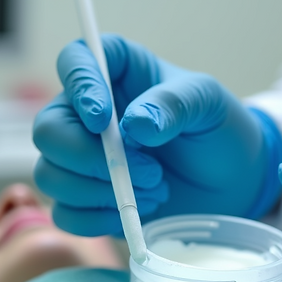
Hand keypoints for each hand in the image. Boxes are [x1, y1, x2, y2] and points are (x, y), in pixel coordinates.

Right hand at [33, 34, 281, 235]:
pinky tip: (135, 213)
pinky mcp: (86, 199)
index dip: (78, 86)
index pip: (75, 61)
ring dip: (100, 192)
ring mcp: (81, 158)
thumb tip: (135, 124)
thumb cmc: (218, 129)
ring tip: (154, 190)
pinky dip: (97, 220)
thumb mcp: (208, 103)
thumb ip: (175, 104)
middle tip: (147, 171)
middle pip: (48, 130)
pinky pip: (65, 214)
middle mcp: (86, 113)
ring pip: (50, 176)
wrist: (234, 181)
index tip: (102, 118)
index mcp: (115, 72)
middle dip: (91, 159)